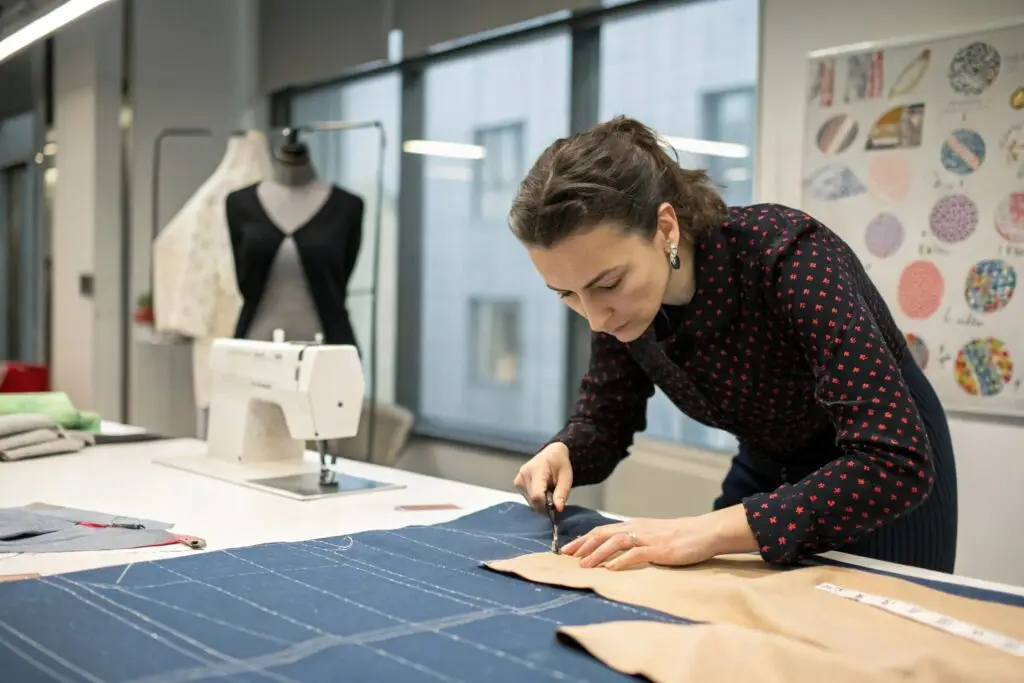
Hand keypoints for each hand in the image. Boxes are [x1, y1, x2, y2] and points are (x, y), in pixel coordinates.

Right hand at [514, 442, 572, 513]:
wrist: (552, 454)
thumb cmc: (560, 465)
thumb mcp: (566, 478)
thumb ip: (562, 494)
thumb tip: (558, 509)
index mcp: (537, 469)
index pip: (537, 495)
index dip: (546, 506)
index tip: (555, 508)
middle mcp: (524, 473)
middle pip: (533, 500)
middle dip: (545, 505)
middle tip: (554, 499)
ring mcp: (519, 478)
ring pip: (529, 501)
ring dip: (540, 502)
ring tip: (548, 492)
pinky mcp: (517, 483)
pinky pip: (526, 497)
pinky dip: (535, 499)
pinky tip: (541, 491)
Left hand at [560, 506, 756, 570]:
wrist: (703, 531)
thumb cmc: (680, 535)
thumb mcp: (653, 535)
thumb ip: (636, 541)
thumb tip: (618, 553)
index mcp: (633, 525)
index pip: (602, 530)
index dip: (583, 539)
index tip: (568, 549)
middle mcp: (636, 528)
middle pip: (602, 534)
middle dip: (582, 545)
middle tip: (566, 557)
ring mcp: (646, 538)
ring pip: (614, 542)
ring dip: (596, 554)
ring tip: (583, 566)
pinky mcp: (658, 548)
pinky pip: (635, 554)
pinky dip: (620, 561)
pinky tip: (610, 569)